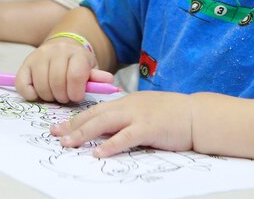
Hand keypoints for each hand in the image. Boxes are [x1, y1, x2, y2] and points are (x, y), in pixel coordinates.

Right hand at [15, 38, 111, 104]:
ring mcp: (39, 56)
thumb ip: (97, 77)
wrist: (63, 47)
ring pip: (41, 86)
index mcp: (76, 52)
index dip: (76, 92)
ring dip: (48, 97)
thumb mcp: (90, 68)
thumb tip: (109, 80)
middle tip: (65, 97)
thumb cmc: (78, 64)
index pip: (75, 75)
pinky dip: (31, 94)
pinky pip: (23, 85)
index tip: (76, 97)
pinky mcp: (25, 64)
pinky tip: (39, 93)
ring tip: (55, 94)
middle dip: (62, 97)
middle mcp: (56, 51)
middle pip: (56, 82)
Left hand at [53, 91, 194, 157]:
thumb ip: (128, 117)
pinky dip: (110, 145)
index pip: (97, 109)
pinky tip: (98, 152)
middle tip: (55, 135)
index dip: (77, 118)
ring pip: (104, 123)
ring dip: (84, 134)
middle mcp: (129, 105)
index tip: (61, 126)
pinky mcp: (149, 128)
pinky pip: (125, 137)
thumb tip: (109, 130)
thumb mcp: (147, 110)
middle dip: (73, 125)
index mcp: (128, 101)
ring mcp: (139, 115)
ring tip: (68, 144)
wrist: (197, 115)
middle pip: (95, 114)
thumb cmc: (174, 115)